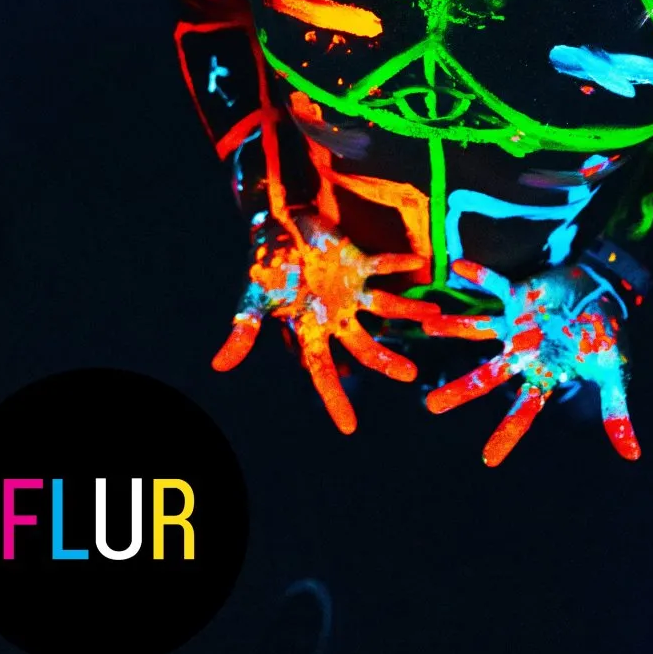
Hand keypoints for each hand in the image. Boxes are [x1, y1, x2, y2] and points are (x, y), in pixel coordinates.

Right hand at [212, 213, 440, 432]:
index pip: (322, 371)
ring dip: (408, 311)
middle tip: (411, 375)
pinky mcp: (356, 261)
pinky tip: (419, 262)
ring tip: (434, 316)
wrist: (273, 224)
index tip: (349, 429)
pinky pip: (383, 265)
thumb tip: (218, 366)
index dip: (335, 399)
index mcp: (310, 327)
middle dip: (387, 361)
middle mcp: (334, 314)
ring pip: (385, 308)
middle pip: (365, 346)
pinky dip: (399, 263)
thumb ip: (243, 330)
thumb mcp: (254, 297)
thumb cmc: (263, 261)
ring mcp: (349, 289)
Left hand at [424, 258, 639, 466]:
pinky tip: (457, 266)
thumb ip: (615, 411)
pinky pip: (495, 284)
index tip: (488, 460)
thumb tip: (633, 455)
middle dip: (461, 390)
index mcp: (544, 373)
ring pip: (479, 329)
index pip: (523, 410)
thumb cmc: (607, 335)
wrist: (607, 294)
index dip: (507, 434)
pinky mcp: (519, 294)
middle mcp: (523, 351)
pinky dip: (478, 275)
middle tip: (431, 407)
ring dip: (455, 327)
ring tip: (427, 326)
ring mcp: (517, 323)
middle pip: (487, 375)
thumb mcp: (614, 374)